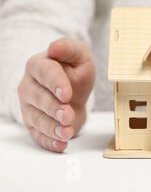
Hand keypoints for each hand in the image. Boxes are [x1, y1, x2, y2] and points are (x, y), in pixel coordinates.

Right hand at [18, 37, 95, 152]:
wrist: (73, 89)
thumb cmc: (74, 70)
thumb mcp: (79, 56)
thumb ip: (70, 48)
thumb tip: (55, 47)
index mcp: (39, 65)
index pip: (45, 73)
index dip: (55, 83)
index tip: (66, 93)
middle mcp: (29, 86)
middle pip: (38, 98)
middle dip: (53, 109)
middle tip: (67, 115)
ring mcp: (30, 107)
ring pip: (37, 119)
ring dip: (52, 128)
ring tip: (66, 132)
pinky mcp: (34, 124)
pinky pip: (38, 135)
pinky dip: (49, 142)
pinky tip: (61, 144)